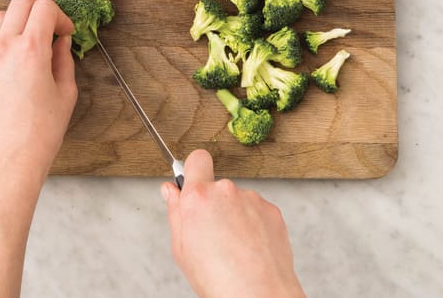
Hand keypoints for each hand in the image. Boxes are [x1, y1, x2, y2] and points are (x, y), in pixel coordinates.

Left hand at [0, 0, 76, 176]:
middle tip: (53, 27)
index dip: (60, 15)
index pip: (44, 7)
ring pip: (1, 16)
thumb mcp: (66, 92)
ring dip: (20, 19)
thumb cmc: (42, 131)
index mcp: (31, 50)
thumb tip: (62, 41)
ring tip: (34, 39)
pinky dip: (7, 36)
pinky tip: (21, 56)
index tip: (67, 32)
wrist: (9, 159)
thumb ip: (65, 59)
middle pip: (20, 3)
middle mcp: (5, 47)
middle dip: (41, 8)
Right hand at [161, 150, 304, 297]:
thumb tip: (170, 192)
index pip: (196, 159)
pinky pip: (257, 211)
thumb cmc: (218, 278)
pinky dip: (254, 225)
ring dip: (235, 216)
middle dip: (213, 204)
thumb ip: (175, 212)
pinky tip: (250, 248)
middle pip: (216, 187)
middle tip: (212, 234)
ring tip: (234, 247)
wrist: (258, 294)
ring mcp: (251, 199)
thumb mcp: (181, 248)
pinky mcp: (271, 210)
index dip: (194, 169)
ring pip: (238, 200)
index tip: (193, 181)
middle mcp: (226, 191)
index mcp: (198, 197)